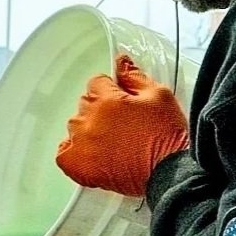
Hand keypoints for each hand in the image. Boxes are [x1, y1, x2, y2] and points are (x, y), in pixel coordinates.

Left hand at [56, 54, 188, 197]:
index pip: (96, 82)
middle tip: (124, 122)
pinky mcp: (80, 167)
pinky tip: (92, 153)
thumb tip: (122, 63)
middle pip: (86, 104)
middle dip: (102, 109)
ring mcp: (82, 144)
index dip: (111, 90)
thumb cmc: (167, 138)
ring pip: (75, 127)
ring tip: (113, 140)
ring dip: (89, 130)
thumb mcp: (159, 96)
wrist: (171, 172)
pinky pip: (64, 154)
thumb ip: (135, 76)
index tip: (121, 99)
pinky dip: (74, 152)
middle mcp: (90, 120)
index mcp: (106, 100)